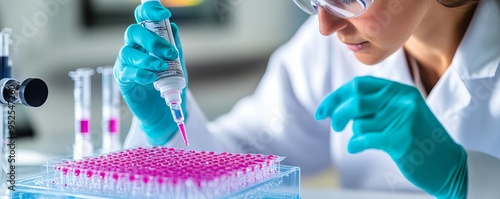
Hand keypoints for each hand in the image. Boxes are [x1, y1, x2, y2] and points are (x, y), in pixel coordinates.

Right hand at [114, 1, 186, 145]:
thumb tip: (174, 26)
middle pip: (133, 32)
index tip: (165, 14)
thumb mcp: (176, 62)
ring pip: (127, 52)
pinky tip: (152, 78)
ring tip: (162, 67)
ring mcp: (125, 62)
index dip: (150, 10)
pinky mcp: (122, 78)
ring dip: (147, 59)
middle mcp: (133, 47)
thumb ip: (174, 45)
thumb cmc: (168, 82)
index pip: (142, 17)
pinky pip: (127, 72)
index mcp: (147, 38)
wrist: (164, 109)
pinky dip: (141, 73)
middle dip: (152, 40)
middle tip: (170, 52)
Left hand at [315, 76, 466, 198]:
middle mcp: (402, 101)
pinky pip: (363, 139)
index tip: (323, 111)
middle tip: (334, 125)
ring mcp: (403, 120)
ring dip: (354, 133)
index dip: (336, 97)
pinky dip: (355, 144)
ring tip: (363, 139)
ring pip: (359, 123)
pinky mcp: (400, 140)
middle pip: (355, 100)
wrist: (449, 164)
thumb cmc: (420, 140)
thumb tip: (340, 105)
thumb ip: (377, 104)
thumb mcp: (403, 112)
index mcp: (401, 91)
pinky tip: (356, 148)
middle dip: (336, 112)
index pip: (359, 85)